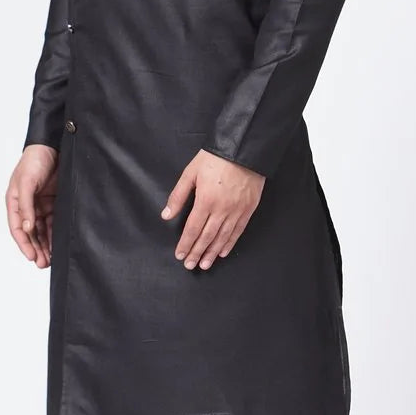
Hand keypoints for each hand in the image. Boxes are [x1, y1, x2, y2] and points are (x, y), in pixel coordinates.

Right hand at [7, 144, 59, 266]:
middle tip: (42, 264)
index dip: (24, 244)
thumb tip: (27, 228)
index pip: (18, 228)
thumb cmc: (34, 161)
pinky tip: (58, 245)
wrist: (52, 146)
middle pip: (31, 233)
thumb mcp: (27, 182)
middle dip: (36, 249)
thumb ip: (26, 205)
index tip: (31, 257)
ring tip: (50, 259)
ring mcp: (40, 205)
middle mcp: (27, 206)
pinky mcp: (53, 203)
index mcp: (15, 202)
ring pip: (42, 231)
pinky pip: (53, 223)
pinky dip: (55, 234)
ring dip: (45, 245)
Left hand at [160, 148, 264, 269]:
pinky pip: (238, 230)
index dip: (186, 244)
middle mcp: (222, 209)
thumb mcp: (190, 173)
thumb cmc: (215, 158)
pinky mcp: (249, 209)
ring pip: (222, 237)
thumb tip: (166, 215)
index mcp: (205, 200)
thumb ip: (178, 196)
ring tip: (205, 264)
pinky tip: (222, 252)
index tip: (180, 255)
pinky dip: (229, 243)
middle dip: (197, 253)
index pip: (192, 229)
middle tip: (190, 266)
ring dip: (212, 253)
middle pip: (207, 237)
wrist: (243, 148)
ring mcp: (237, 210)